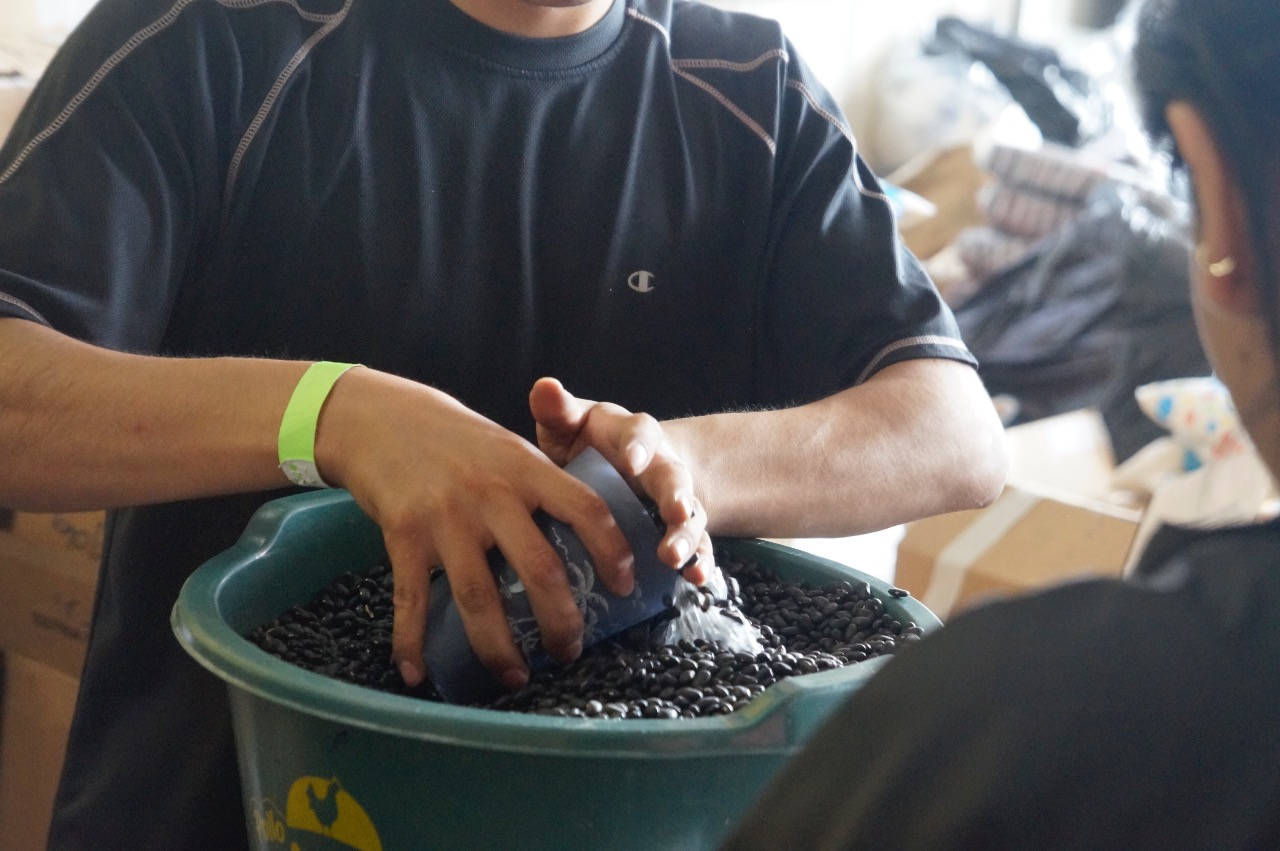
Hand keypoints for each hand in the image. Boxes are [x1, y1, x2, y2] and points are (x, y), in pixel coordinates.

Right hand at [314, 369, 636, 689]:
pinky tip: (417, 672)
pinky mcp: (404, 535)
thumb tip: (585, 543)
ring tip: (515, 678)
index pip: (585, 508)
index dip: (611, 550)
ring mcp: (446, 517)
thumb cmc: (457, 439)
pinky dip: (412, 642)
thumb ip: (542, 488)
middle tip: (568, 652)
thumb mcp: (508, 448)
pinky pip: (412, 600)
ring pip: (479, 598)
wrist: (383, 418)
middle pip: (539, 569)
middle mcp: (491, 494)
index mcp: (527, 469)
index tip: (625, 586)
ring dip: (498, 648)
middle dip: (560, 621)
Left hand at [528, 377, 712, 585]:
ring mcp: (675, 500)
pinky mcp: (680, 531)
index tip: (630, 462)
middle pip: (675, 477)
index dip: (639, 447)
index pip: (641, 433)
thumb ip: (558, 411)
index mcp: (633, 434)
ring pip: (690, 516)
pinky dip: (700, 562)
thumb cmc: (587, 443)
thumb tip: (543, 386)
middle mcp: (662, 465)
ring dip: (687, 536)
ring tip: (674, 558)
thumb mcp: (570, 425)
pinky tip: (696, 579)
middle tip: (675, 512)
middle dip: (677, 496)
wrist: (620, 468)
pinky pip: (698, 546)